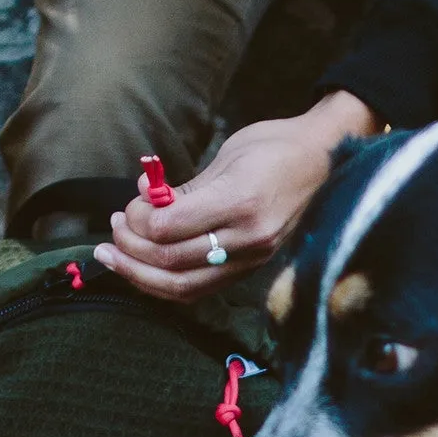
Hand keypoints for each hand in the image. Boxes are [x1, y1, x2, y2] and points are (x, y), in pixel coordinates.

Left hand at [94, 90, 382, 300]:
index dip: (137, 221)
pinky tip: (143, 270)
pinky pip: (199, 290)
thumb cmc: (275, 147)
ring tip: (115, 255)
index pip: (169, 228)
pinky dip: (164, 284)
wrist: (324, 162)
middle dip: (130, 249)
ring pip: (181, 287)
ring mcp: (251, 258)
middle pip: (170, 261)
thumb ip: (185, 187)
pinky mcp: (250, 269)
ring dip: (139, 274)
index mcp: (240, 201)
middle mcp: (248, 238)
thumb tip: (145, 199)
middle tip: (113, 229)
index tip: (128, 205)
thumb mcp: (228, 155)